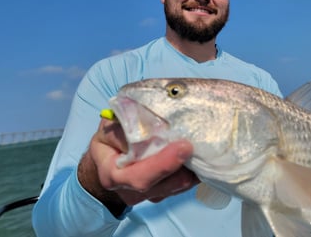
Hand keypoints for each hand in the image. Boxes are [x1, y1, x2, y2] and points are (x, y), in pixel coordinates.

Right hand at [78, 116, 198, 215]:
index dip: (162, 164)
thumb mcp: (109, 127)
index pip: (139, 176)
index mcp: (113, 174)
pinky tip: (200, 157)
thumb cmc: (108, 140)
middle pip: (162, 186)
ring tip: (203, 150)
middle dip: (182, 168)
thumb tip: (149, 116)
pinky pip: (181, 186)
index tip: (183, 146)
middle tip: (198, 147)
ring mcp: (148, 195)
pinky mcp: (163, 193)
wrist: (106, 162)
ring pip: (175, 188)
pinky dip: (192, 173)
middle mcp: (131, 191)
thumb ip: (125, 124)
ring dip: (191, 171)